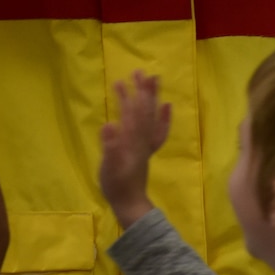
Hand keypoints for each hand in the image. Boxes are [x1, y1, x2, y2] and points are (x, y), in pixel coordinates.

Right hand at [98, 71, 170, 228]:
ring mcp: (146, 144)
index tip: (120, 81)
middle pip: (144, 111)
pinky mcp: (147, 150)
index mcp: (131, 140)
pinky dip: (164, 117)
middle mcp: (142, 139)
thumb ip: (109, 146)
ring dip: (152, 98)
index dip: (126, 97)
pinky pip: (159, 131)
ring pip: (151, 117)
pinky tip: (166, 107)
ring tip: (153, 80)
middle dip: (143, 91)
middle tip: (141, 72)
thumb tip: (109, 125)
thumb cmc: (116, 185)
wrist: (130, 203)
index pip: (130, 114)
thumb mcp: (108, 167)